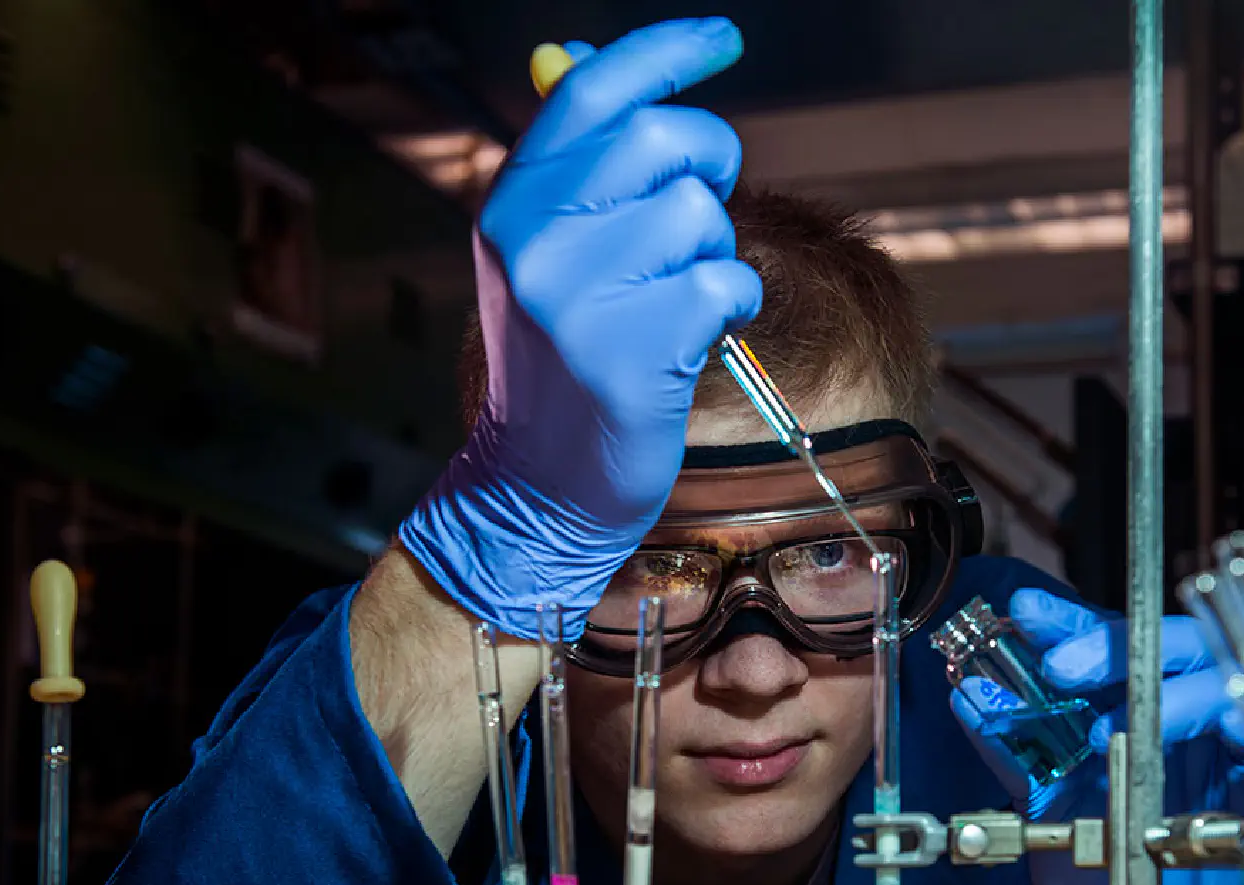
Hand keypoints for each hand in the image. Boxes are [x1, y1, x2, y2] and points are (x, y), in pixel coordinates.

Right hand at [399, 19, 762, 638]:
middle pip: (665, 139)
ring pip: (702, 216)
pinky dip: (732, 306)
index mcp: (511, 201)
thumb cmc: (563, 357)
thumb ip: (575, 166)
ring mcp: (576, 298)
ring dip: (717, 254)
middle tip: (700, 218)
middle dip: (710, 166)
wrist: (540, 481)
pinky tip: (696, 336)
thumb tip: (578, 54)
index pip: (593, 90)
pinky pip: (726, 284)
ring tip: (678, 299)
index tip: (721, 36)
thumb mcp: (543, 252)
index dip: (666, 51)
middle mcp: (533, 239)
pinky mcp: (628, 353)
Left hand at [949, 589, 1243, 884]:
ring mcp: (1236, 750)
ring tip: (1109, 725)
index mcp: (1135, 719)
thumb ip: (1018, 757)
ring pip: (1227, 672)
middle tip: (1059, 668)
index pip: (1114, 648)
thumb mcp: (1049, 822)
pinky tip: (1195, 729)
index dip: (1073, 624)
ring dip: (1167, 686)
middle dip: (1115, 645)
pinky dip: (1236, 717)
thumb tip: (970, 696)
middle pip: (1173, 644)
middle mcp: (1189, 724)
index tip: (1025, 618)